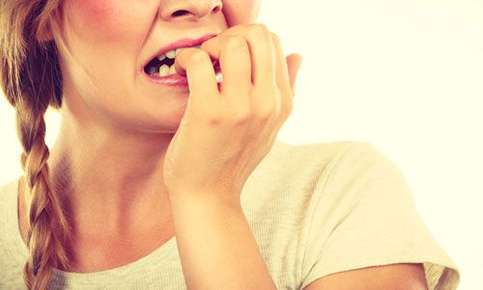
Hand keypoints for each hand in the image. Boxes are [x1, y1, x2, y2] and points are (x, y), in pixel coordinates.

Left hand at [163, 23, 302, 203]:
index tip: (226, 59)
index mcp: (282, 103)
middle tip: (212, 56)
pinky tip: (181, 71)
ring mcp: (241, 108)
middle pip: (257, 35)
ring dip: (209, 46)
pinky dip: (187, 59)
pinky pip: (200, 61)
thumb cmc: (232, 160)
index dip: (246, 41)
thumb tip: (298, 55)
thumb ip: (286, 90)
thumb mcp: (269, 127)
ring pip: (232, 43)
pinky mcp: (210, 113)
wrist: (209, 197)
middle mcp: (268, 103)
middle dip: (230, 36)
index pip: (274, 43)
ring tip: (198, 65)